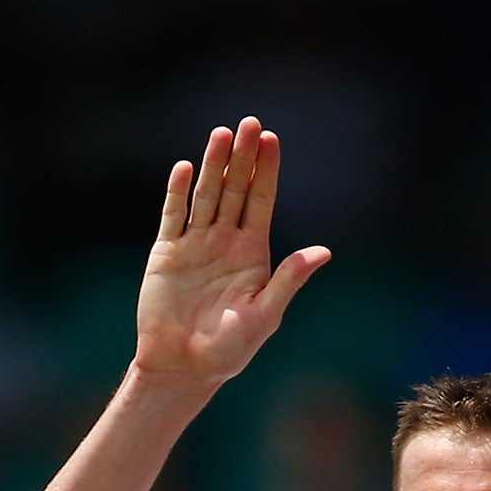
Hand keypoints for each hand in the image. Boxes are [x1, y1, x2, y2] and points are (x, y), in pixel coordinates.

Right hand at [132, 119, 330, 393]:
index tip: (272, 140)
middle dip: (243, 157)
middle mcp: (225, 242)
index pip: (261, 201)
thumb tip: (324, 252)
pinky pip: (174, 216)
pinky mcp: (167, 253)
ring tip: (221, 134)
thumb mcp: (266, 314)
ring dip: (214, 165)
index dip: (266, 171)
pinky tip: (186, 168)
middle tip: (249, 124)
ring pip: (207, 196)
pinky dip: (180, 192)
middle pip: (235, 189)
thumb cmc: (231, 349)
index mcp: (253, 253)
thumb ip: (290, 279)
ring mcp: (195, 244)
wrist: (185, 367)